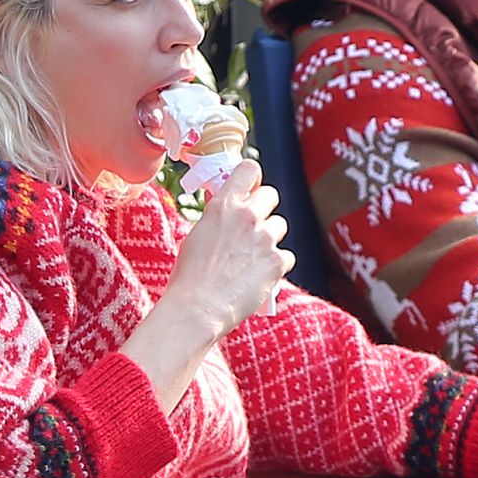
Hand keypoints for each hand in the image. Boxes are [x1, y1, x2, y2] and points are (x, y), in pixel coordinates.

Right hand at [166, 159, 294, 338]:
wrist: (199, 308)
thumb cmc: (190, 276)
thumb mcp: (197, 235)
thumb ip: (217, 217)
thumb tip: (227, 210)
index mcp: (223, 205)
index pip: (249, 169)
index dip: (252, 179)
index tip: (250, 190)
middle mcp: (247, 216)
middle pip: (271, 194)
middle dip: (264, 209)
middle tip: (253, 227)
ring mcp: (265, 238)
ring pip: (280, 225)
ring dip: (271, 238)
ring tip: (253, 258)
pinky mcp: (277, 261)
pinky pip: (287, 256)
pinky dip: (277, 266)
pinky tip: (260, 276)